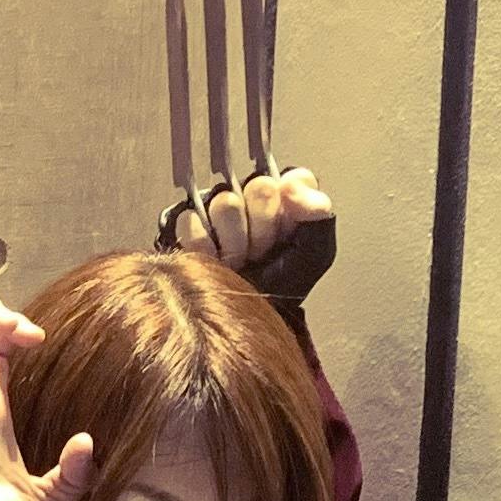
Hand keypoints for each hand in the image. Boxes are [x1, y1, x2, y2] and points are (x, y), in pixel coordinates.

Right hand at [164, 165, 337, 302]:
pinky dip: (204, 247)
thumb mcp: (313, 257)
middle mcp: (248, 198)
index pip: (291, 178)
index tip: (287, 234)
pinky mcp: (182, 223)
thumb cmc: (277, 292)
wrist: (245, 322)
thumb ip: (318, 216)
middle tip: (261, 253)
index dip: (289, 209)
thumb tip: (291, 185)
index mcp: (282, 200)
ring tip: (238, 261)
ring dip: (234, 242)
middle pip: (258, 187)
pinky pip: (191, 219)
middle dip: (263, 229)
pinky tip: (213, 260)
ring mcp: (213, 209)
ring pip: (224, 203)